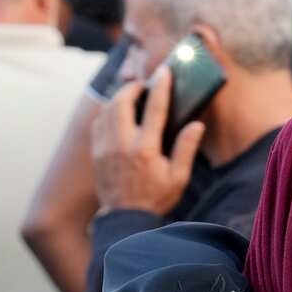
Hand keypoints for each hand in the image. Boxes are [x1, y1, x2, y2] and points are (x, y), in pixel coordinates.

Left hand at [91, 66, 204, 214]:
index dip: (160, 87)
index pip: (155, 109)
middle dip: (133, 87)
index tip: (164, 72)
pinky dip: (108, 111)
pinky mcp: (96, 151)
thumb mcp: (178, 178)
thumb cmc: (156, 198)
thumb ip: (186, 149)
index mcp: (146, 150)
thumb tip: (196, 125)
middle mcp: (122, 144)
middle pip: (122, 102)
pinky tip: (117, 113)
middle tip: (143, 85)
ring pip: (107, 109)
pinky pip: (99, 121)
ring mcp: (105, 147)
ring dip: (119, 97)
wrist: (125, 219)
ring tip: (131, 96)